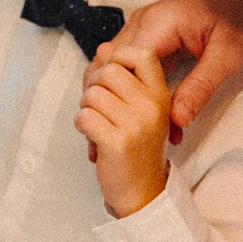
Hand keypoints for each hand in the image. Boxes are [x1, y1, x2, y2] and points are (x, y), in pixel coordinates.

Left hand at [75, 44, 173, 217]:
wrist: (142, 193)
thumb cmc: (136, 149)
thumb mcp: (138, 110)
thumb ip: (123, 78)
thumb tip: (104, 48)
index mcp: (161, 96)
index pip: (142, 54)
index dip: (118, 57)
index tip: (111, 76)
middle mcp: (152, 107)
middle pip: (108, 71)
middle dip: (93, 86)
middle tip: (97, 106)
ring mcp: (136, 125)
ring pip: (92, 94)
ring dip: (85, 107)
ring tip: (95, 123)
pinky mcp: (117, 142)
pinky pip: (84, 116)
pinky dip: (81, 125)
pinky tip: (91, 136)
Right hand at [114, 0, 242, 133]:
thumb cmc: (242, 12)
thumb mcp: (228, 54)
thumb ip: (200, 87)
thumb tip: (176, 121)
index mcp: (156, 25)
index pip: (118, 68)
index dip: (122, 101)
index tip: (133, 128)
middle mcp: (142, 23)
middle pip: (107, 66)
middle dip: (111, 100)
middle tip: (125, 133)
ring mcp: (144, 26)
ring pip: (114, 65)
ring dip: (118, 93)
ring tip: (129, 126)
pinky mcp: (151, 33)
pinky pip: (130, 61)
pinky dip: (131, 85)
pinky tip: (142, 109)